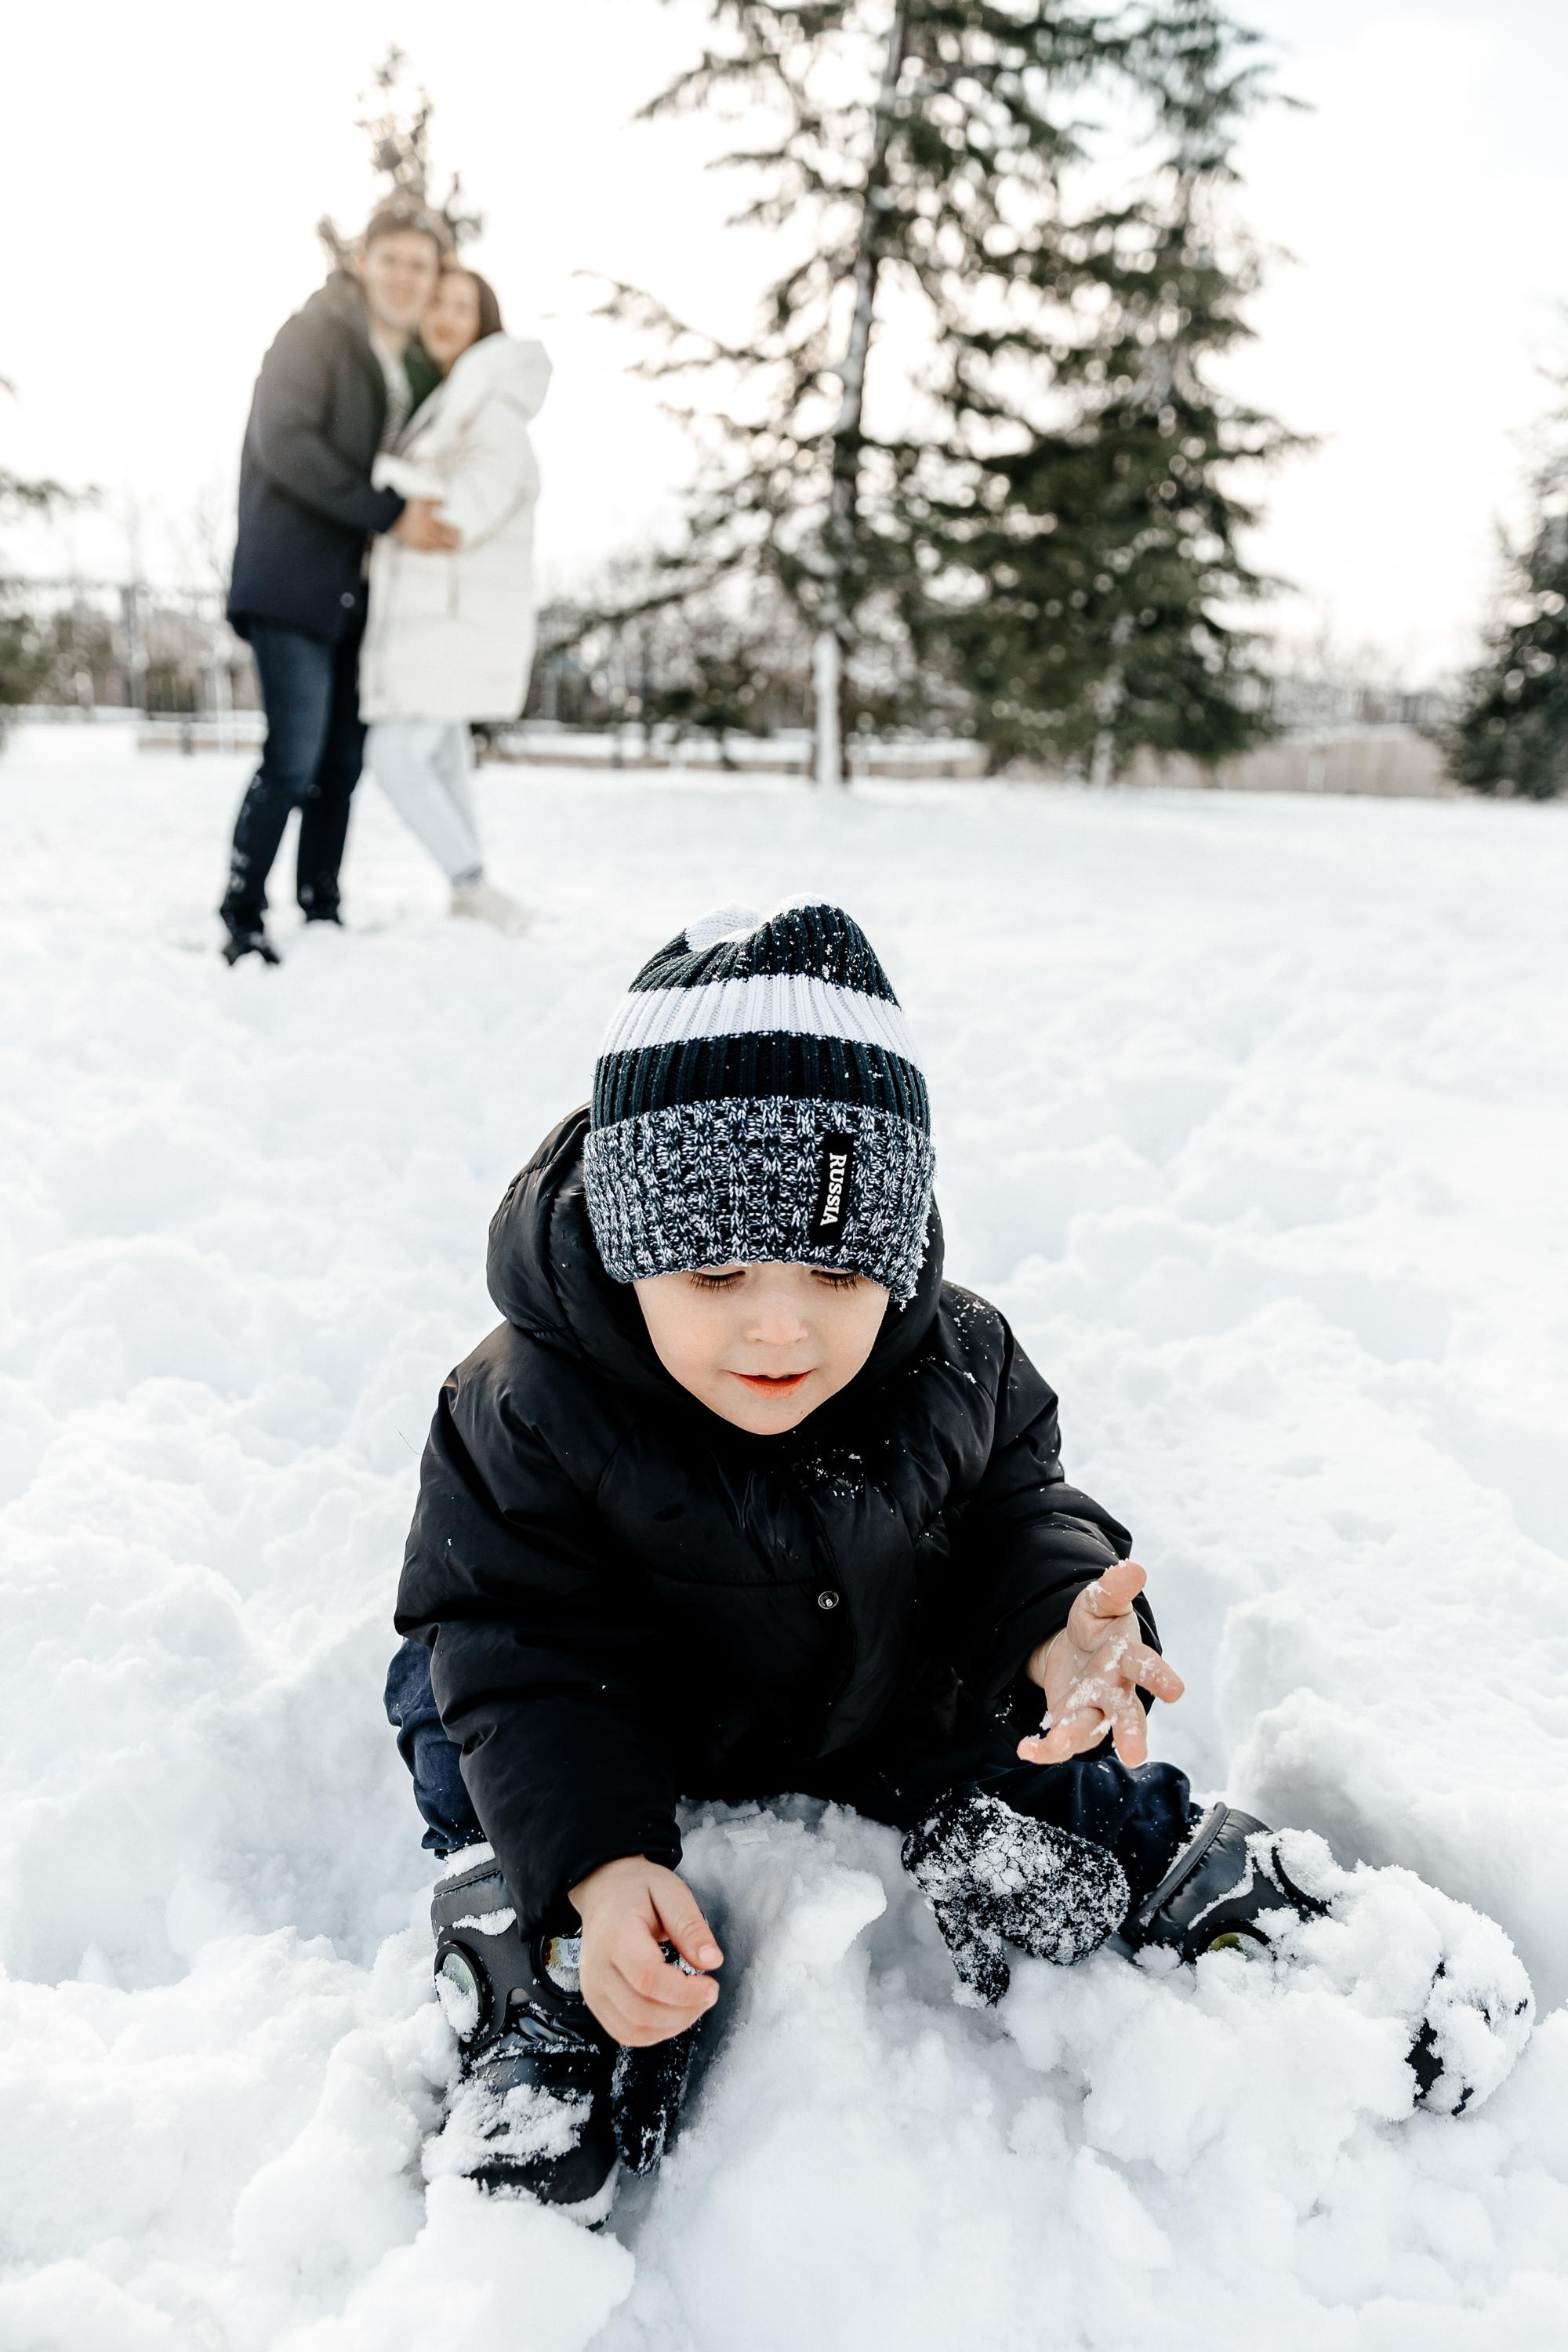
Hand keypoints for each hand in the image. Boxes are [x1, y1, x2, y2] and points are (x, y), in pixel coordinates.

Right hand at [392, 497, 460, 551]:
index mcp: (430, 520)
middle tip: (460, 544)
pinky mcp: (414, 544)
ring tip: (452, 551)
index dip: (454, 531)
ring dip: (445, 549)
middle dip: (453, 542)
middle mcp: (426, 531)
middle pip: (443, 539)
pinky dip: (433, 552)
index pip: (446, 528)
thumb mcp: (423, 500)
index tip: (460, 533)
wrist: (392, 515)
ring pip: (436, 546)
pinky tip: (437, 552)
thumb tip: (446, 502)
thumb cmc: (407, 507)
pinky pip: (426, 550)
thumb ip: (436, 501)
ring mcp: (420, 539)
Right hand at [568, 1856, 722, 2047]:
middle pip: (641, 2012)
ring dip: (672, 2026)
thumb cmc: (636, 1888)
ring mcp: (592, 1989)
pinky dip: (654, 2033)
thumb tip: (712, 1962)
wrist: (603, 1889)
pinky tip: (673, 2013)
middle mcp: (597, 1968)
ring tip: (694, 2003)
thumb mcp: (670, 1891)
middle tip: (708, 1994)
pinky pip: (624, 2033)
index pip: (648, 1979)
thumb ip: (691, 1926)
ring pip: (633, 2031)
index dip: (685, 1992)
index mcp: (615, 1935)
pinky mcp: (595, 2002)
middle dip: (684, 2012)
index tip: (712, 1986)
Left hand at [1016, 1559, 1183, 1768]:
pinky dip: (1046, 1749)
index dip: (1159, 1676)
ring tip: (1058, 1743)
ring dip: (1075, 1738)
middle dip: (1130, 1732)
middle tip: (1135, 1754)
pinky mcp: (1071, 1723)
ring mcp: (1094, 1710)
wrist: (1076, 1650)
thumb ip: (1112, 1591)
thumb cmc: (1096, 1626)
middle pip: (1127, 1713)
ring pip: (1092, 1731)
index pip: (1145, 1665)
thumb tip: (1134, 1568)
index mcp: (1126, 1657)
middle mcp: (1115, 1690)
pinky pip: (1061, 1741)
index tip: (1176, 1691)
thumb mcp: (1098, 1604)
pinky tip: (1028, 1749)